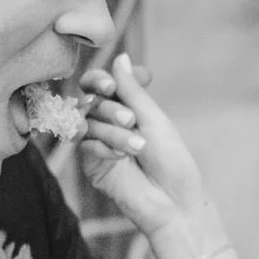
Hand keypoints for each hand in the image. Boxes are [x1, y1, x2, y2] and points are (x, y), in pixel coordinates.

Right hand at [78, 56, 229, 258]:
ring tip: (137, 147)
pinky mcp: (91, 165)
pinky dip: (104, 148)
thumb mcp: (154, 119)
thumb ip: (131, 90)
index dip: (100, 80)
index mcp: (127, 108)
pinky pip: (85, 146)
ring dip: (112, 132)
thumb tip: (120, 56)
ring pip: (88, 123)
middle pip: (91, 101)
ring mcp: (99, 143)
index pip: (101, 84)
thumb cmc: (171, 160)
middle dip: (109, 108)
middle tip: (131, 120)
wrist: (173, 202)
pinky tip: (121, 159)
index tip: (112, 85)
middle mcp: (109, 123)